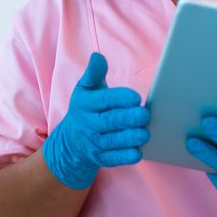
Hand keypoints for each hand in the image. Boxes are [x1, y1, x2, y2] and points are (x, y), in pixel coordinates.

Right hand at [42, 53, 150, 189]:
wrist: (70, 141)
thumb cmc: (86, 108)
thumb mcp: (86, 89)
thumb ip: (94, 73)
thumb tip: (97, 57)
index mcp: (86, 104)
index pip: (103, 100)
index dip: (119, 98)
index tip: (136, 97)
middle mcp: (88, 124)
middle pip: (109, 122)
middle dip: (128, 119)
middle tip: (145, 115)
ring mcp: (94, 143)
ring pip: (112, 141)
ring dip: (129, 138)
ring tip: (145, 134)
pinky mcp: (100, 158)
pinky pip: (112, 159)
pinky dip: (125, 157)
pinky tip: (138, 153)